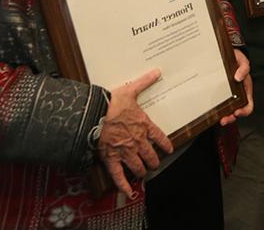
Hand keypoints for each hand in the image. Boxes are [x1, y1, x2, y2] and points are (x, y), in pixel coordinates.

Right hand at [98, 69, 173, 197]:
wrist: (94, 114)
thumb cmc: (112, 102)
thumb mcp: (131, 90)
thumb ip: (145, 82)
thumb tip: (157, 71)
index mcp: (144, 125)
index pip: (160, 138)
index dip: (165, 145)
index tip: (168, 150)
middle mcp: (137, 141)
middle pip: (151, 156)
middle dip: (153, 161)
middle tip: (154, 163)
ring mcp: (125, 151)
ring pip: (138, 167)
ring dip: (141, 171)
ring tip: (142, 173)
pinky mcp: (111, 158)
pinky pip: (119, 176)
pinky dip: (124, 185)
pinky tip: (128, 192)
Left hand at [220, 49, 253, 125]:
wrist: (228, 54)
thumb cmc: (237, 59)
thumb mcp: (243, 61)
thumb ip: (244, 68)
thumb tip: (239, 77)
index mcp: (246, 89)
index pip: (248, 105)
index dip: (244, 111)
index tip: (237, 112)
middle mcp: (238, 94)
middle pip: (237, 111)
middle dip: (231, 118)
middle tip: (224, 120)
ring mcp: (229, 95)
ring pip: (228, 110)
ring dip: (224, 116)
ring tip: (219, 118)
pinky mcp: (220, 93)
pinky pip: (220, 104)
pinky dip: (217, 109)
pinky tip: (212, 110)